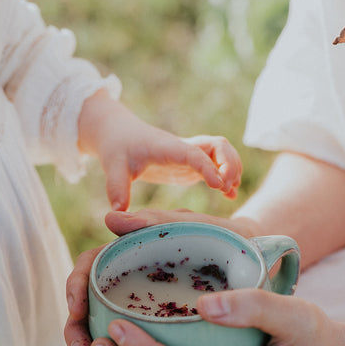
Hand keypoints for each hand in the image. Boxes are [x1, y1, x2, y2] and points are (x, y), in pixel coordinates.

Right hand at [64, 209, 258, 345]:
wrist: (261, 268)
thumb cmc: (230, 242)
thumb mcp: (202, 228)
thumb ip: (160, 221)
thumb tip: (110, 220)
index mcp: (132, 258)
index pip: (89, 269)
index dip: (76, 288)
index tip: (77, 310)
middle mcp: (131, 289)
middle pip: (89, 310)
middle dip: (79, 333)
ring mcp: (143, 318)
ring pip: (107, 342)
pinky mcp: (158, 344)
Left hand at [77, 91, 241, 209]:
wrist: (119, 134)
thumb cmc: (117, 148)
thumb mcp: (112, 166)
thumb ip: (116, 187)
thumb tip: (118, 211)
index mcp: (167, 147)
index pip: (193, 153)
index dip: (208, 167)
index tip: (218, 185)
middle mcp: (183, 148)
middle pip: (218, 146)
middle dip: (229, 164)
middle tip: (227, 188)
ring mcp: (189, 156)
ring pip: (221, 153)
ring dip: (232, 169)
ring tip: (231, 192)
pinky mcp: (189, 165)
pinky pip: (215, 166)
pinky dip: (226, 178)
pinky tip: (230, 196)